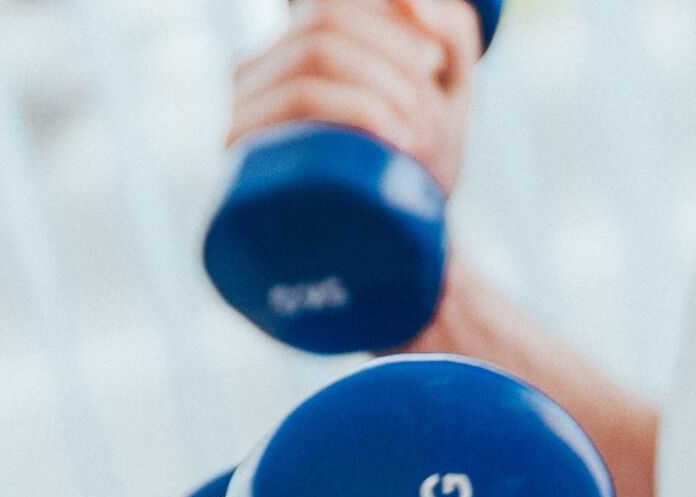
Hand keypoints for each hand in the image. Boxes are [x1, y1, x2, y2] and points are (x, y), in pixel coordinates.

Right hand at [228, 0, 482, 195]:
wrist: (398, 270)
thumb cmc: (418, 175)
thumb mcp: (449, 97)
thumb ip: (452, 33)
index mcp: (289, 55)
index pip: (327, 3)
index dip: (389, 25)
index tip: (433, 67)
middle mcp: (253, 80)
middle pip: (323, 28)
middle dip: (391, 64)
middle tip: (429, 116)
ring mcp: (243, 125)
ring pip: (310, 67)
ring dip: (381, 94)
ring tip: (416, 140)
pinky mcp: (243, 170)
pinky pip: (294, 106)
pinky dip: (359, 111)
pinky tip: (397, 142)